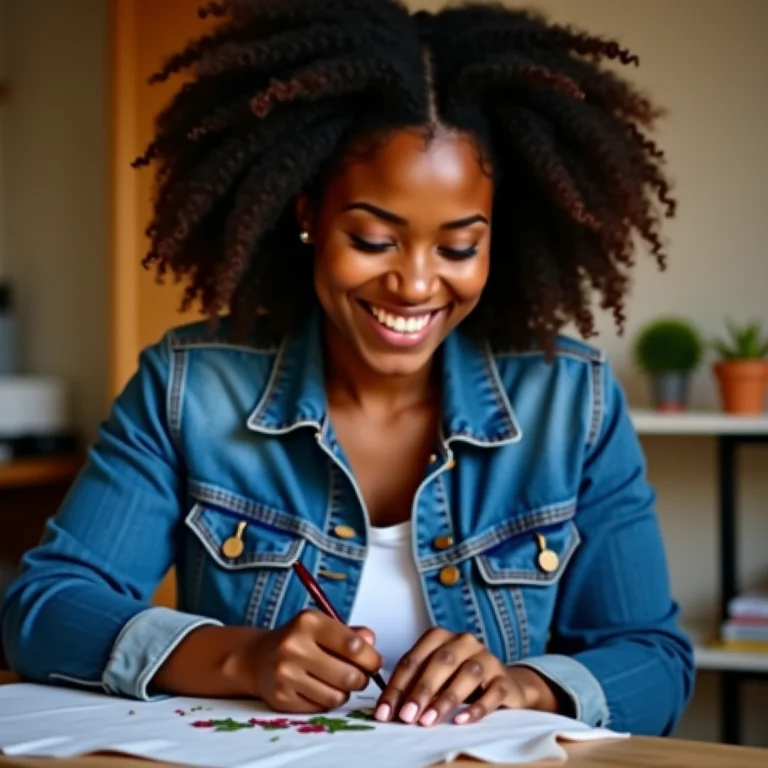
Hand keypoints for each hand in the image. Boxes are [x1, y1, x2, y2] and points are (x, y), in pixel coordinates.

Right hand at [239, 611, 381, 713]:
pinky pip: (320, 707)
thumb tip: (372, 642)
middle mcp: (294, 646)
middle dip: (362, 679)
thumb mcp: (324, 627)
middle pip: (348, 675)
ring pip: (336, 696)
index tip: (374, 662)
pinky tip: (321, 689)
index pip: (353, 645)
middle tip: (361, 676)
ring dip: (346, 692)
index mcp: (309, 622)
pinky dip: (328, 701)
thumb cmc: (300, 640)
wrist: (257, 658)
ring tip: (340, 682)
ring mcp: (285, 674)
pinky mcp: (281, 698)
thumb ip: (351, 634)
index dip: (371, 658)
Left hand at [375, 628, 556, 726]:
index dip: (397, 685)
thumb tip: (387, 709)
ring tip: (428, 721)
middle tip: (406, 716)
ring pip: (466, 674)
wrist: (503, 684)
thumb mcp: (434, 677)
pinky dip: (476, 708)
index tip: (384, 711)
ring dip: (445, 698)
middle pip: (441, 661)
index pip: (414, 658)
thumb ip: (414, 686)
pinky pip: (492, 692)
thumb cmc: (458, 679)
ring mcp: (487, 658)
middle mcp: (463, 642)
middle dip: (421, 690)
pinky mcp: (504, 679)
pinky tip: (460, 721)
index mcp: (440, 637)